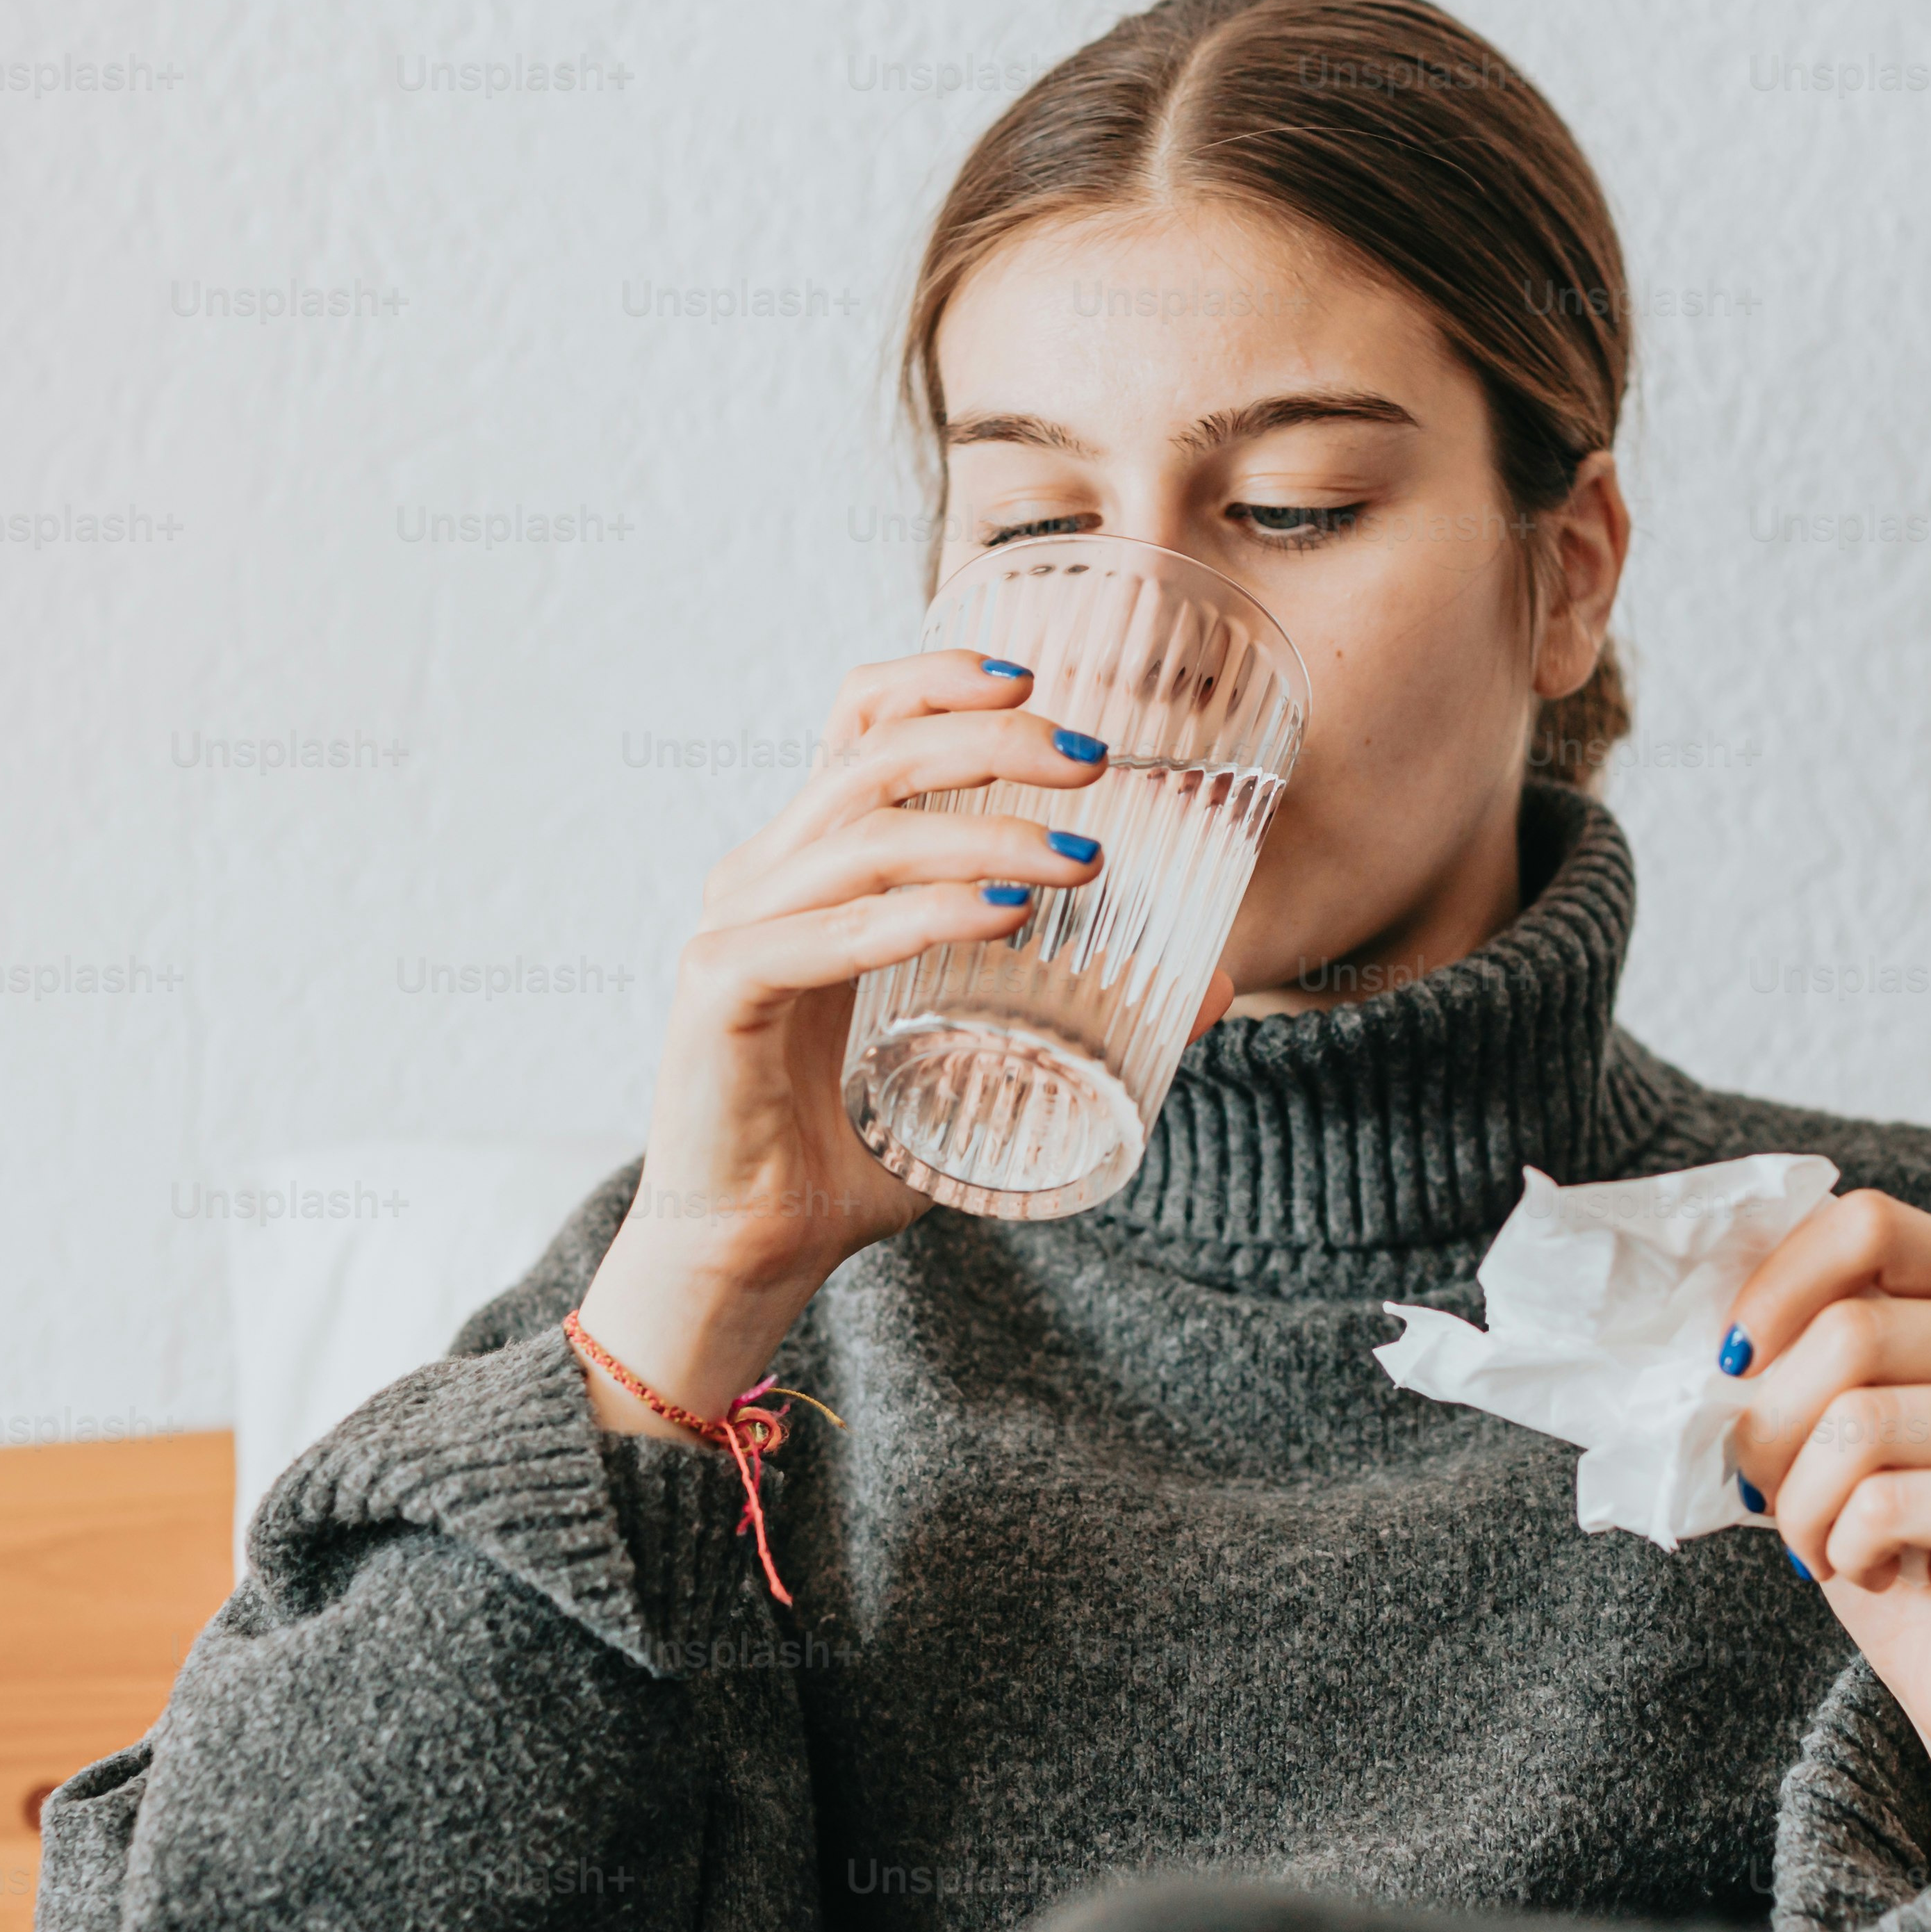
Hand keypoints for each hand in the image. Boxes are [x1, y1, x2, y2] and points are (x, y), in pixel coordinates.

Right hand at [573, 649, 1235, 1439]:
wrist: (755, 1252)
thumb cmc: (856, 1147)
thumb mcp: (982, 1060)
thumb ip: (1073, 1011)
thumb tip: (1210, 988)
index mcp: (812, 864)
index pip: (859, 722)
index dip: (940, 679)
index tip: (1038, 679)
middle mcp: (764, 875)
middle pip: (873, 755)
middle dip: (993, 740)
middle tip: (1095, 763)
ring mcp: (733, 928)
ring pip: (862, 837)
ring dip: (984, 836)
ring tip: (1081, 862)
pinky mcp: (720, 994)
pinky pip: (821, 936)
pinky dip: (918, 916)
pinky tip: (1001, 916)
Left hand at [1726, 1189, 1930, 1848]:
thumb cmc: (1895, 1535)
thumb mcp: (1835, 1419)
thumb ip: (1799, 1346)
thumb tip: (1713, 1321)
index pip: (1871, 1223)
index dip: (1776, 1285)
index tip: (1732, 1358)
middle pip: (1855, 1329)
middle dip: (1772, 1423)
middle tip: (1764, 1486)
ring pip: (1862, 1421)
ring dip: (1802, 1502)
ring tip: (1818, 1541)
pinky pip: (1887, 1504)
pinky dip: (1845, 1549)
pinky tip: (1875, 1571)